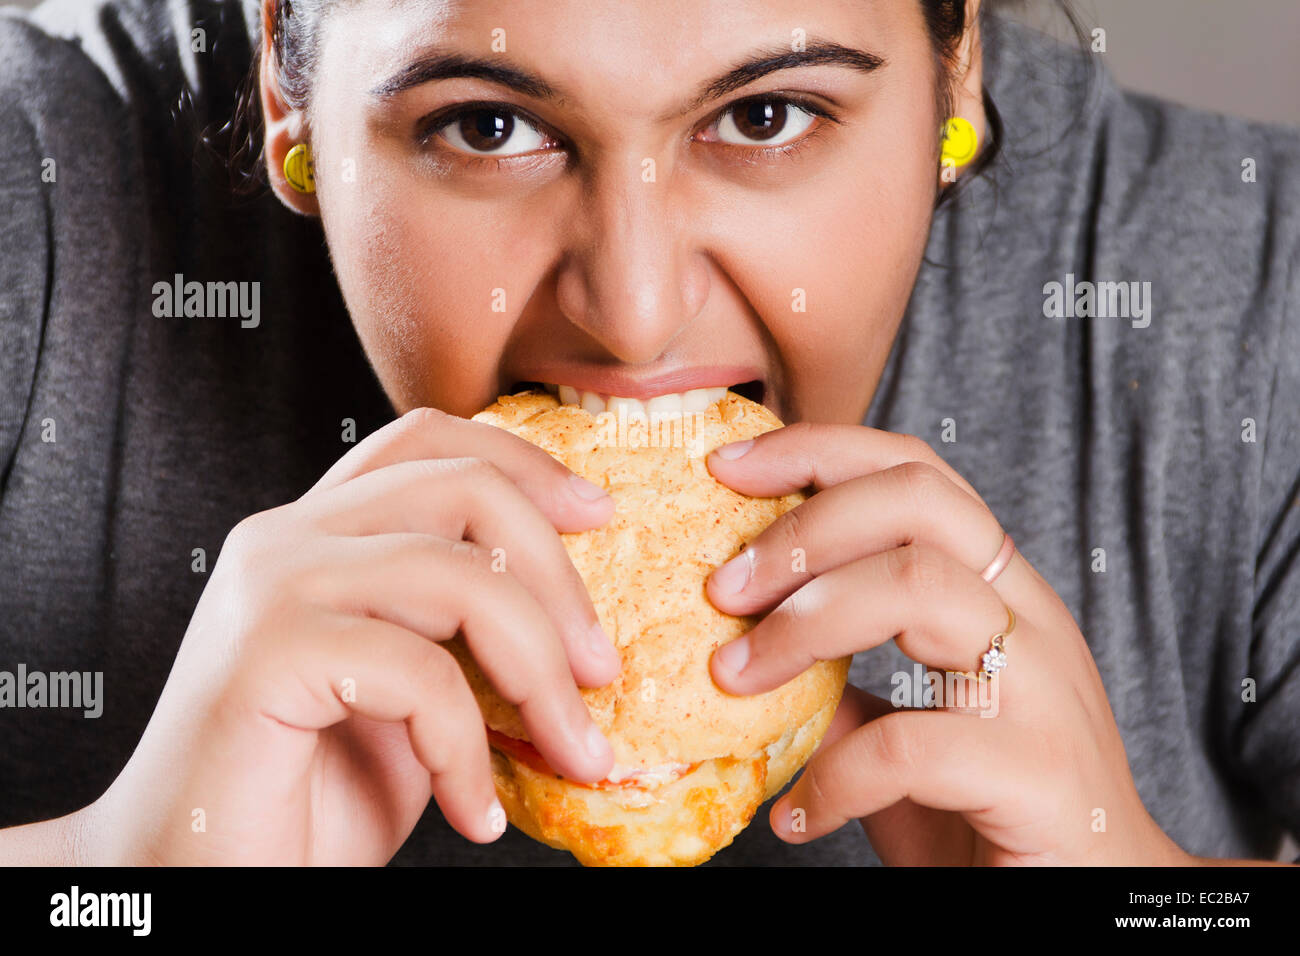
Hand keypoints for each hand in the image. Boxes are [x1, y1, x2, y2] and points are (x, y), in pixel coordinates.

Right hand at [81, 407, 619, 864]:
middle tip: (602, 670)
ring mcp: (272, 588)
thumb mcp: (417, 693)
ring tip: (573, 751)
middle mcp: (288, 538)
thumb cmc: (311, 792)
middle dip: (559, 578)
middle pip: (462, 487)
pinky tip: (476, 810)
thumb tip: (583, 624)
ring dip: (539, 673)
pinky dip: (469, 752)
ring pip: (456, 575)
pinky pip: (419, 674)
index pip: (429, 442)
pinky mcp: (265, 655)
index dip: (525, 463)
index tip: (600, 515)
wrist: (198, 877)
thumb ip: (468, 635)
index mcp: (321, 533)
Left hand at [703, 423, 1190, 864]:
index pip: (914, 474)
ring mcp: (1043, 690)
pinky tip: (801, 814)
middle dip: (801, 528)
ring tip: (734, 680)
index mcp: (998, 591)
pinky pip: (910, 744)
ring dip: (804, 624)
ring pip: (921, 586)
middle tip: (721, 589)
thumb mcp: (900, 729)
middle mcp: (1030, 618)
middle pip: (917, 501)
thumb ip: (839, 682)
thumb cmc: (988, 810)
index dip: (820, 451)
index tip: (728, 467)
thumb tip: (737, 643)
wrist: (1099, 903)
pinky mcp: (1038, 774)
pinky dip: (834, 777)